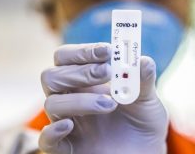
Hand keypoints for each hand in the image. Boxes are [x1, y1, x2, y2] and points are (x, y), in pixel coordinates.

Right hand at [38, 43, 167, 153]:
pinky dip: (53, 131)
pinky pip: (46, 140)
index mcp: (87, 83)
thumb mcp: (148, 101)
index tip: (106, 50)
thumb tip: (143, 60)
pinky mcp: (66, 149)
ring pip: (52, 103)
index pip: (67, 58)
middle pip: (52, 76)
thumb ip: (144, 81)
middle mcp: (73, 99)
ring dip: (80, 100)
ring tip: (111, 104)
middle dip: (79, 71)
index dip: (82, 51)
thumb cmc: (143, 125)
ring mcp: (68, 123)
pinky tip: (71, 126)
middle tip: (106, 72)